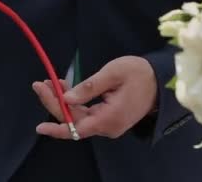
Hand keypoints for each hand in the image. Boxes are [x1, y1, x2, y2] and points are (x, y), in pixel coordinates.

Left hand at [33, 56, 157, 139]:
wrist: (162, 79)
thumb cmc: (139, 73)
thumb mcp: (112, 74)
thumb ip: (89, 87)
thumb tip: (66, 99)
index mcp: (109, 118)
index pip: (77, 128)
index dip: (57, 128)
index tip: (39, 127)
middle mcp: (107, 126)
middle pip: (73, 121)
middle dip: (54, 103)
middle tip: (39, 84)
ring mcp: (108, 123)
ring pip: (78, 116)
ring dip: (61, 101)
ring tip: (48, 83)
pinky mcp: (108, 117)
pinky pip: (86, 113)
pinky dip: (73, 101)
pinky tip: (63, 88)